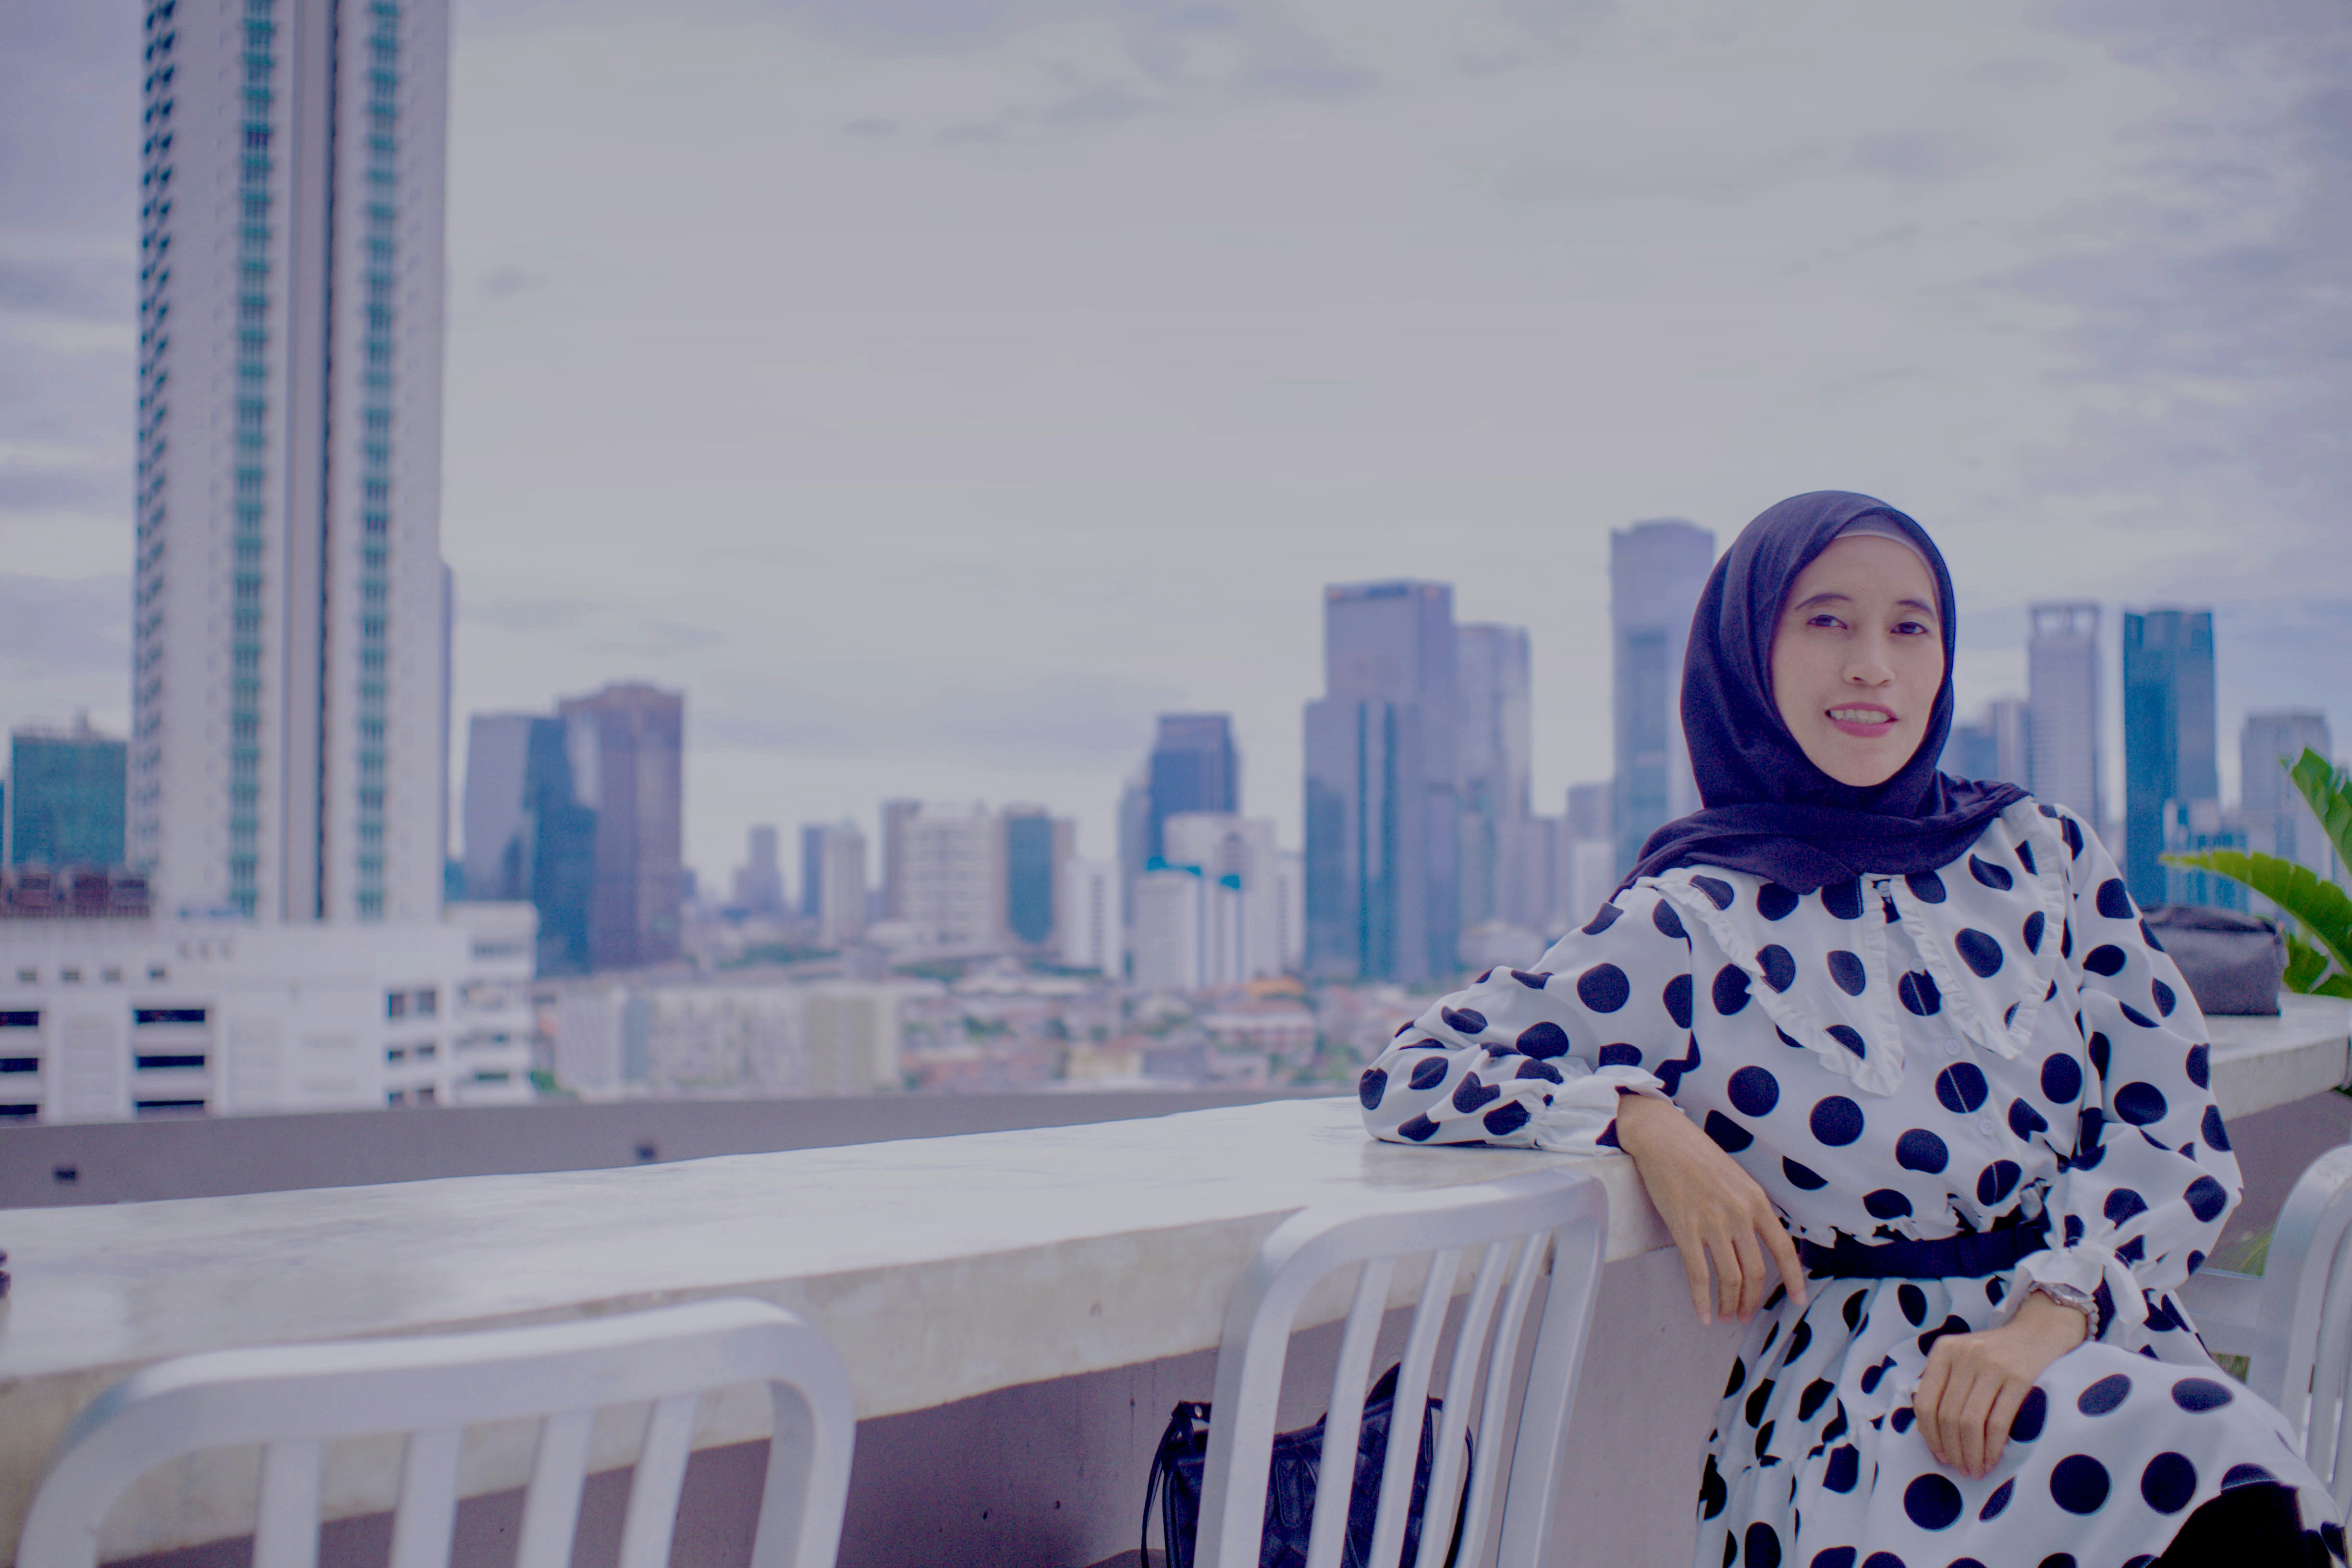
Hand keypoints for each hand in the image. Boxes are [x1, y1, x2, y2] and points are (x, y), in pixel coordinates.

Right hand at [1612, 1090, 1807, 1325]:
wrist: (1662, 1138)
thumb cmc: (1696, 1154)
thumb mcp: (1736, 1177)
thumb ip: (1749, 1206)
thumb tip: (1754, 1237)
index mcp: (1756, 1201)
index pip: (1784, 1249)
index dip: (1794, 1279)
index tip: (1797, 1300)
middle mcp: (1739, 1215)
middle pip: (1756, 1272)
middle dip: (1753, 1300)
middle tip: (1746, 1314)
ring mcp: (1712, 1223)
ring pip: (1730, 1278)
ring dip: (1730, 1304)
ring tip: (1726, 1316)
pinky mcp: (1685, 1229)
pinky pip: (1698, 1275)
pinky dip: (1702, 1301)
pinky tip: (1703, 1314)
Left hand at [1911, 1292, 2088, 1478]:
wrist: (2039, 1332)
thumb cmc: (1996, 1353)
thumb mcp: (1962, 1357)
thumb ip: (1943, 1384)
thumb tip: (1928, 1432)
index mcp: (1944, 1351)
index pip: (1925, 1401)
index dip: (1930, 1435)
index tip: (1940, 1456)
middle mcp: (1964, 1355)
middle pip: (1948, 1415)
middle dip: (1952, 1450)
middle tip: (1961, 1469)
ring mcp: (1992, 1365)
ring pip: (1970, 1422)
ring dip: (1971, 1454)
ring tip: (1975, 1470)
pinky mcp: (2019, 1378)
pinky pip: (1997, 1422)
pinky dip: (1992, 1448)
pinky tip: (1992, 1460)